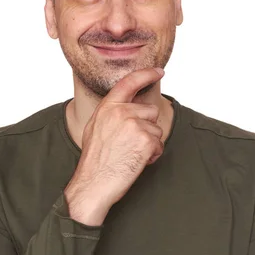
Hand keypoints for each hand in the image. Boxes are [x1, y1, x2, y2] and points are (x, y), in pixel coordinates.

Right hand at [66, 67, 164, 210]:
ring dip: (149, 143)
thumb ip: (111, 114)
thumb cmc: (94, 160)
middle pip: (150, 110)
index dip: (147, 74)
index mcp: (108, 107)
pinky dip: (153, 155)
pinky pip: (160, 144)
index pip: (130, 82)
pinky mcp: (146, 140)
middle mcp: (121, 112)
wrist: (94, 183)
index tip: (158, 71)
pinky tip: (137, 161)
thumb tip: (126, 107)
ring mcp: (134, 125)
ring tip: (131, 154)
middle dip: (146, 127)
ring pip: (156, 129)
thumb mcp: (95, 128)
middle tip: (130, 144)